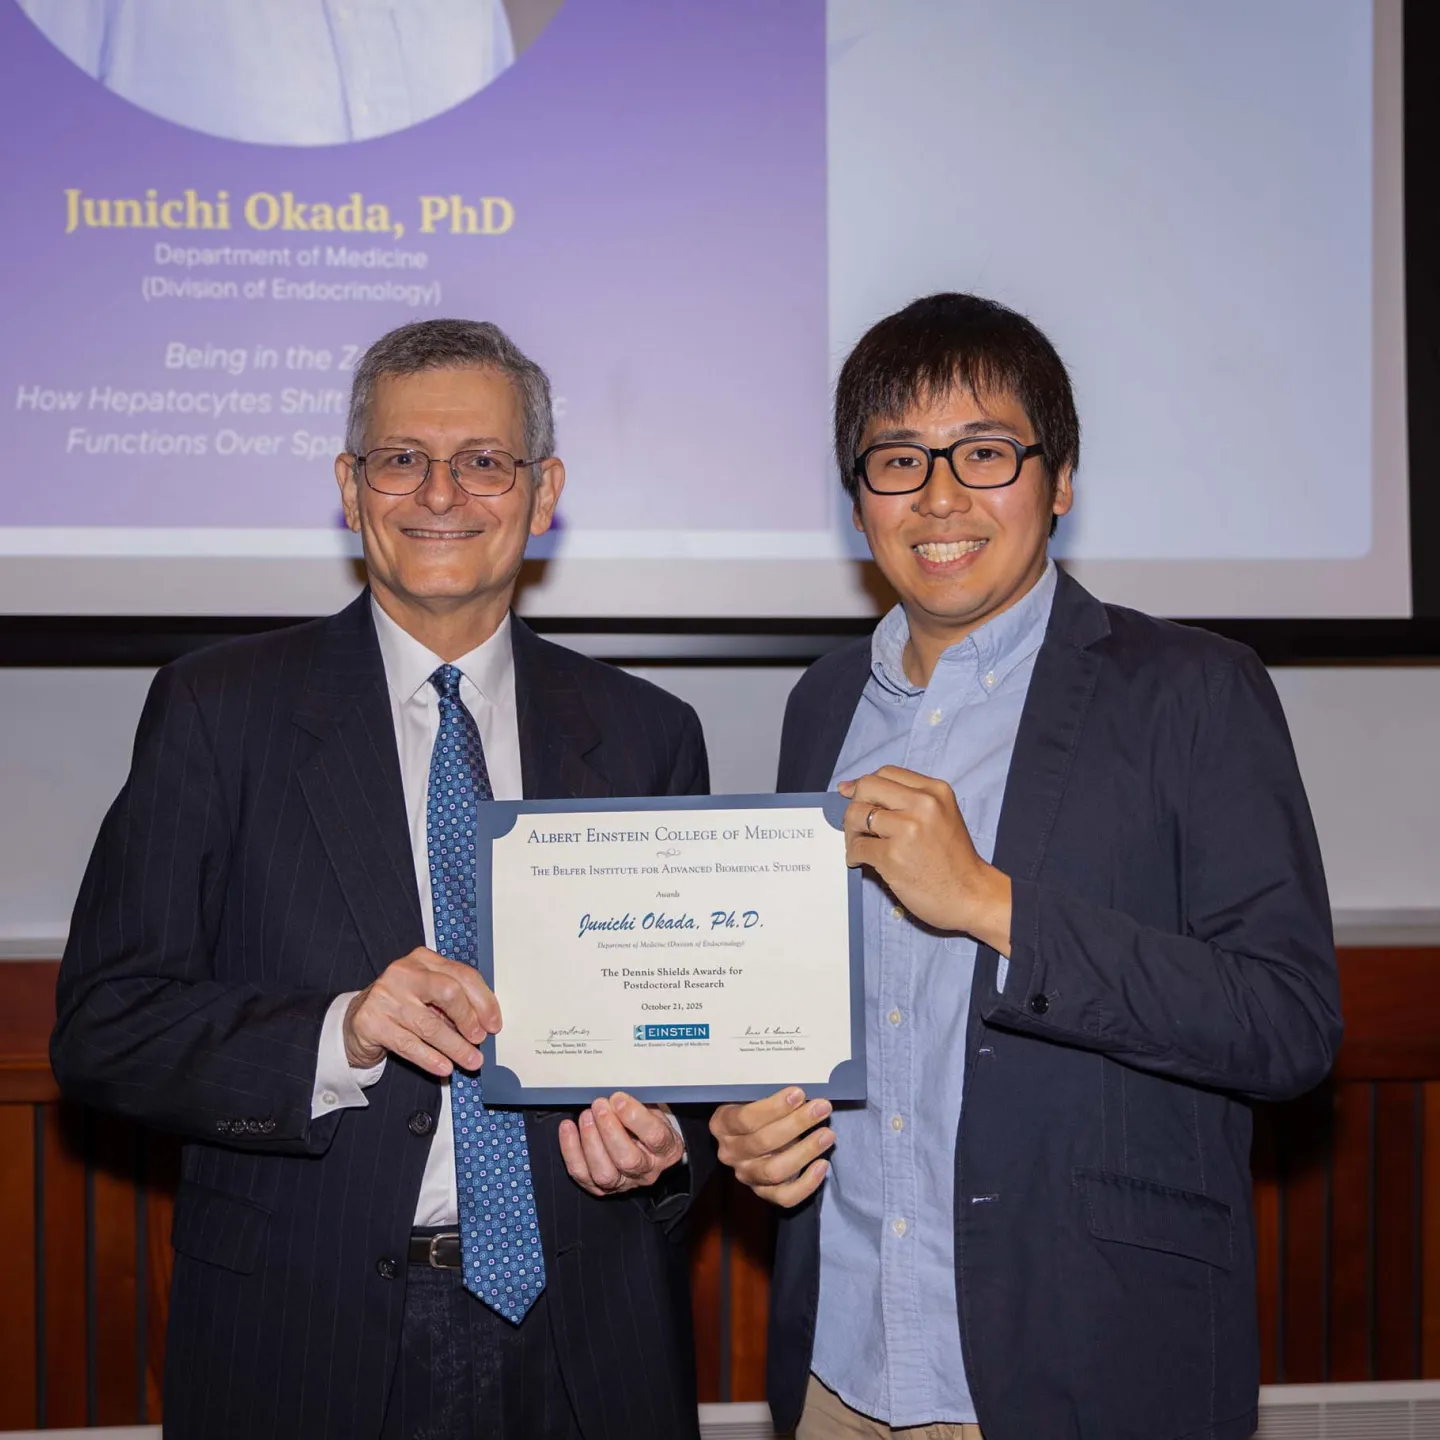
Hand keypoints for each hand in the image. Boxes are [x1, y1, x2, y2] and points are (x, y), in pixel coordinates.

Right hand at [343, 947, 500, 1076]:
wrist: (357, 1020)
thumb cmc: (401, 1005)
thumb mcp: (428, 995)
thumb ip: (453, 1002)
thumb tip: (484, 1024)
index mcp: (423, 960)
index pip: (462, 975)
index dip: (484, 1001)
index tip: (494, 1024)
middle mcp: (403, 973)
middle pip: (448, 992)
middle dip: (469, 1018)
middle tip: (479, 1038)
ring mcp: (385, 996)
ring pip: (430, 1025)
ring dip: (455, 1047)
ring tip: (471, 1061)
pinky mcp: (371, 1022)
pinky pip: (409, 1044)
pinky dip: (431, 1058)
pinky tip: (444, 1067)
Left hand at [558, 1093, 685, 1195]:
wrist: (645, 1145)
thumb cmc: (648, 1123)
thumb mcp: (653, 1109)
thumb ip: (638, 1105)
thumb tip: (615, 1096)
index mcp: (667, 1150)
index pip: (655, 1138)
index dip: (635, 1118)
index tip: (618, 1098)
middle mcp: (647, 1171)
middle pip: (628, 1160)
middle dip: (609, 1130)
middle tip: (599, 1106)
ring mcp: (623, 1183)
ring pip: (604, 1173)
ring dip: (591, 1142)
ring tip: (586, 1116)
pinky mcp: (600, 1188)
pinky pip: (582, 1174)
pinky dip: (571, 1151)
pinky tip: (568, 1128)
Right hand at [709, 1087, 833, 1207]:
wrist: (752, 1136)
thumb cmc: (758, 1112)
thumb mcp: (755, 1099)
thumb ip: (771, 1098)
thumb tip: (801, 1095)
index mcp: (722, 1125)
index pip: (746, 1118)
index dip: (774, 1107)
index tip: (800, 1094)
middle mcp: (730, 1153)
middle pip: (764, 1142)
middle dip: (797, 1123)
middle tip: (821, 1108)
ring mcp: (746, 1175)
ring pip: (775, 1170)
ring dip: (805, 1151)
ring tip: (827, 1134)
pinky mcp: (763, 1193)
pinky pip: (785, 1196)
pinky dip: (806, 1183)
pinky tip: (822, 1165)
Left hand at [839, 766, 1012, 953]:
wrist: (971, 894)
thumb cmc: (953, 859)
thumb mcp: (941, 815)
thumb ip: (906, 801)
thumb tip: (854, 789)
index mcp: (935, 791)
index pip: (886, 772)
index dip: (864, 784)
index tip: (852, 794)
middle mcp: (923, 805)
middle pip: (867, 787)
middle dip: (854, 803)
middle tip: (856, 823)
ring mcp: (907, 830)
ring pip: (856, 815)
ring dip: (850, 832)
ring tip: (859, 844)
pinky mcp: (893, 856)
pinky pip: (857, 847)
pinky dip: (853, 854)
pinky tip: (861, 861)